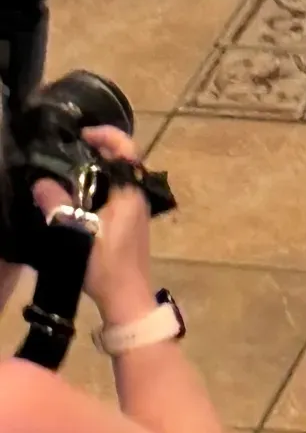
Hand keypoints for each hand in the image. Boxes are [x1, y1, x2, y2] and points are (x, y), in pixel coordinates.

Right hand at [32, 127, 155, 329]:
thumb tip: (41, 183)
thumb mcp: (78, 234)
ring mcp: (136, 208)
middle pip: (122, 160)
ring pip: (117, 178)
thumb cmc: (107, 264)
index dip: (108, 135)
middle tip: (69, 151)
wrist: (127, 298)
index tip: (83, 134)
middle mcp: (138, 193)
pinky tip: (77, 197)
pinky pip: (115, 193)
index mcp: (131, 191)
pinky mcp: (130, 222)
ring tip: (67, 171)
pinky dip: (98, 187)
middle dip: (98, 151)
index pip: (127, 148)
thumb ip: (59, 207)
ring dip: (97, 170)